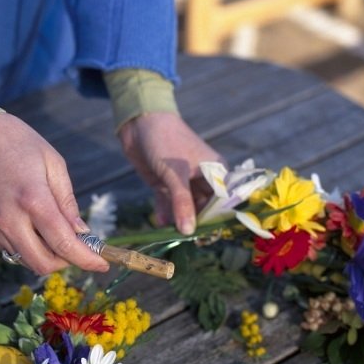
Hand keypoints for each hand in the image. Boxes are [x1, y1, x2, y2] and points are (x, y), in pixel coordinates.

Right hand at [0, 113, 109, 274]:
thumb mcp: (53, 163)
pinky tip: (33, 228)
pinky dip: (28, 247)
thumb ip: (67, 202)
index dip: (87, 260)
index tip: (101, 265)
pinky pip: (11, 249)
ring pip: (26, 260)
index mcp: (34, 200)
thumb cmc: (16, 142)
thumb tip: (81, 233)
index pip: (65, 245)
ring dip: (46, 256)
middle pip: (44, 263)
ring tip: (55, 235)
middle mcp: (11, 219)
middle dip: (66, 263)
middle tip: (76, 248)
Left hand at [118, 112, 224, 233]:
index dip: (219, 220)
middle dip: (196, 224)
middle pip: (205, 209)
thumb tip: (189, 231)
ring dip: (179, 221)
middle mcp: (203, 179)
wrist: (139, 123)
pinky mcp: (167, 185)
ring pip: (186, 209)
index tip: (210, 237)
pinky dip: (166, 214)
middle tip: (187, 240)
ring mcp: (184, 183)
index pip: (224, 202)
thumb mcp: (175, 175)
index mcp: (216, 172)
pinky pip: (169, 205)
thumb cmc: (165, 142)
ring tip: (170, 234)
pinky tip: (160, 222)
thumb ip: (182, 203)